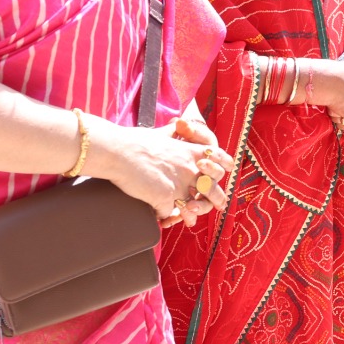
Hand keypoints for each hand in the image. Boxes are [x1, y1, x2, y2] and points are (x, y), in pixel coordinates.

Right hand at [89, 120, 233, 225]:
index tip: (226, 171)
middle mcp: (190, 168)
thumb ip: (174, 131)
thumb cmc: (133, 141)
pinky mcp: (166, 197)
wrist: (117, 151)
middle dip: (217, 198)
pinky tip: (161, 218)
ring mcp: (179, 184)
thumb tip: (178, 122)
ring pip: (195, 205)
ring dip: (193, 213)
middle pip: (212, 186)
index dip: (223, 166)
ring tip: (191, 220)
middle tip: (219, 205)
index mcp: (190, 151)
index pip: (219, 157)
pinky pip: (168, 212)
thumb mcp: (160, 132)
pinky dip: (164, 216)